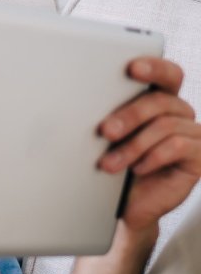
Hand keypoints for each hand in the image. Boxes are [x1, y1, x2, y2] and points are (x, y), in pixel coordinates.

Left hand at [97, 57, 200, 241]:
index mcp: (159, 100)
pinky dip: (152, 157)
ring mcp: (193, 134)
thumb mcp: (108, 141)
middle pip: (160, 100)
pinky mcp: (199, 156)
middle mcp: (179, 113)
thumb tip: (85, 104)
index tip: (131, 68)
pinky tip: (138, 169)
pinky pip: (179, 146)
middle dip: (129, 115)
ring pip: (165, 125)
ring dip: (132, 146)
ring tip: (109, 164)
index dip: (153, 67)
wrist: (126, 205)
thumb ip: (110, 119)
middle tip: (105, 131)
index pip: (166, 74)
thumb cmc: (116, 166)